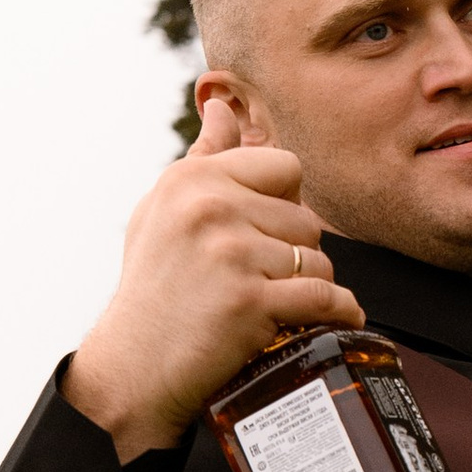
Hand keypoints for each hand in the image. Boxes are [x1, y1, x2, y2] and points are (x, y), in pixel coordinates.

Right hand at [63, 94, 364, 458]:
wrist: (133, 367)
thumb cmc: (153, 287)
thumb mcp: (163, 211)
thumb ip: (203, 158)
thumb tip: (223, 103)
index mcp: (192, 179)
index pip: (285, 167)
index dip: (285, 203)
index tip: (265, 233)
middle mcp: (210, 207)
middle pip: (306, 218)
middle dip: (296, 251)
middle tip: (264, 279)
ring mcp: (230, 253)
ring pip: (318, 259)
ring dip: (309, 285)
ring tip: (277, 304)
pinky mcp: (250, 302)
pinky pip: (323, 297)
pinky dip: (338, 312)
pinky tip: (335, 318)